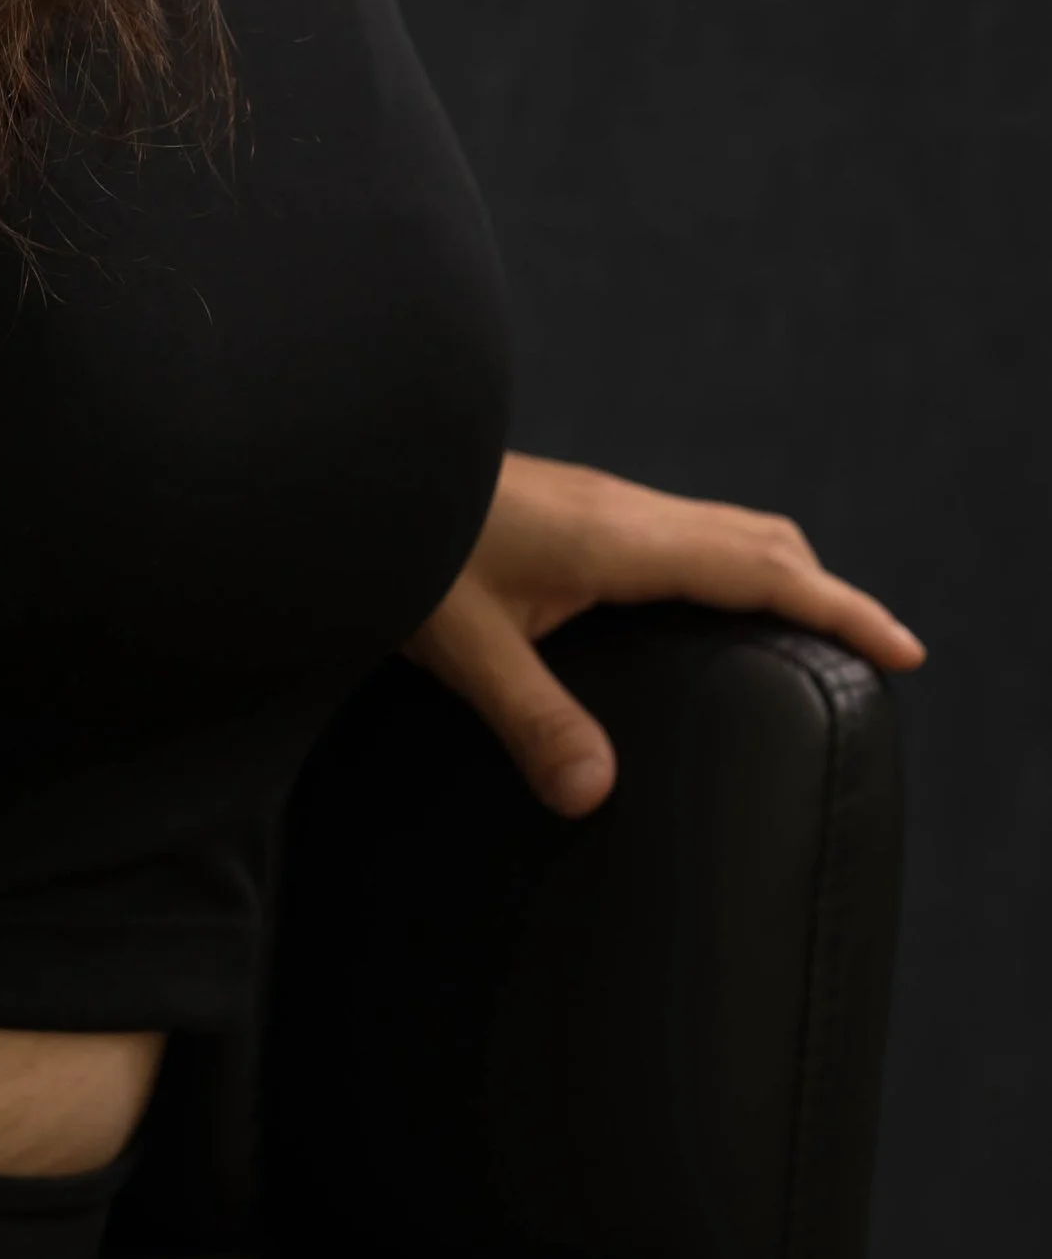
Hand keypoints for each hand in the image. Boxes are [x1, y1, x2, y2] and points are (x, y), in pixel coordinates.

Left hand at [402, 451, 925, 816]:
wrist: (355, 463)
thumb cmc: (401, 544)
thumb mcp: (463, 644)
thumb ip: (532, 718)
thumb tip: (596, 795)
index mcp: (621, 540)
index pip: (760, 572)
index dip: (839, 610)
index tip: (903, 647)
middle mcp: (624, 510)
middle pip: (760, 540)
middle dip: (826, 591)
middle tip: (873, 648)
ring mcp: (599, 501)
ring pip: (722, 525)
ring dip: (777, 570)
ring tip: (807, 625)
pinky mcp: (573, 505)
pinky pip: (682, 527)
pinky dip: (728, 560)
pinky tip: (700, 600)